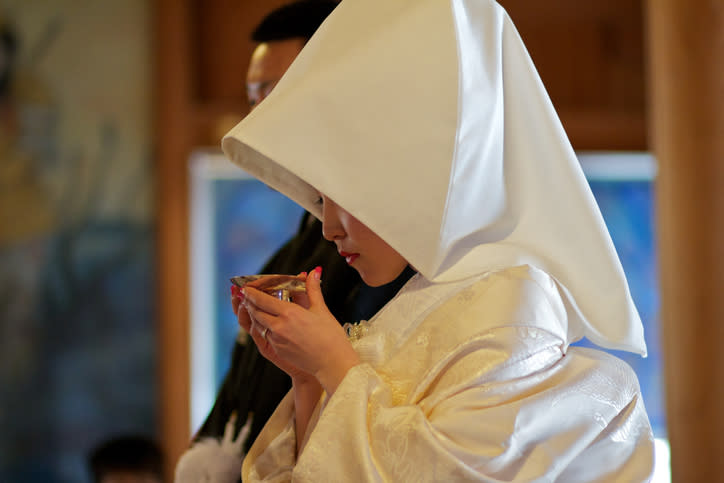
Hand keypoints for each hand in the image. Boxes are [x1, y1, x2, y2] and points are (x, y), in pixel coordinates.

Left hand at [242, 268, 360, 393]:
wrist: (332, 363)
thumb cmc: (330, 336)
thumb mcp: (321, 310)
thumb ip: (313, 289)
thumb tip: (314, 271)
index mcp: (289, 313)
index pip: (262, 300)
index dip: (251, 293)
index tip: (245, 288)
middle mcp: (279, 326)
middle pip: (255, 312)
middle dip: (249, 303)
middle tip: (246, 297)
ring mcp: (276, 340)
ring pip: (258, 325)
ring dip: (253, 316)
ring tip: (253, 309)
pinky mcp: (278, 351)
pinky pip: (265, 336)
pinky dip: (262, 328)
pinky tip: (266, 324)